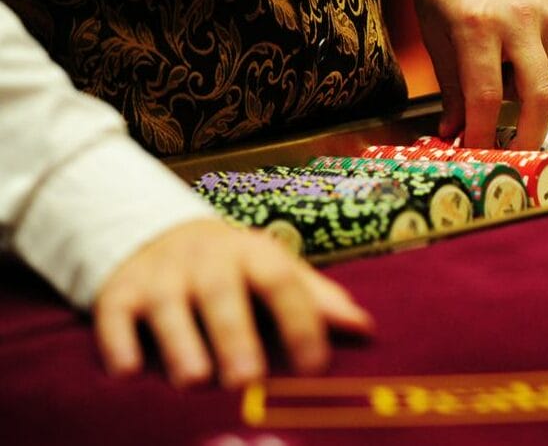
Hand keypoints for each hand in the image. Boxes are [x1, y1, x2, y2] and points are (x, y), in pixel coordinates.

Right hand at [93, 218, 372, 388]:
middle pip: (223, 293)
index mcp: (255, 255)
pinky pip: (115, 315)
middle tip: (247, 378)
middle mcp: (207, 260)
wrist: (157, 234)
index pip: (283, 283)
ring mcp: (161, 276)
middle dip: (235, 335)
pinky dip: (119, 342)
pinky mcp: (119, 293)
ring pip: (169, 307)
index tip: (316, 367)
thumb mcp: (276, 272)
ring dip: (180, 342)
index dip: (301, 322)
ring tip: (195, 380)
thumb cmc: (233, 269)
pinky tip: (130, 371)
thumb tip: (366, 328)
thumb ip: (317, 301)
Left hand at [413, 0, 547, 149]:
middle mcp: (518, 18)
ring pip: (544, 78)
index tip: (477, 155)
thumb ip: (451, 86)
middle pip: (540, 97)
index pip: (487, 97)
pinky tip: (512, 44)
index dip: (483, 135)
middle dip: (530, 136)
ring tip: (495, 66)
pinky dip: (531, 66)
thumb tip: (454, 133)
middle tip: (516, 156)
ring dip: (521, 91)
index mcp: (476, 23)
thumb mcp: (434, 31)